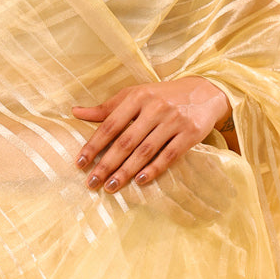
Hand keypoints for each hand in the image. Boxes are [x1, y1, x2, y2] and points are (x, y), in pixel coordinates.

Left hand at [71, 76, 230, 194]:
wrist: (204, 91)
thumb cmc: (162, 96)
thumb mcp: (135, 95)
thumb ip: (106, 107)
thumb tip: (75, 112)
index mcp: (137, 97)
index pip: (110, 124)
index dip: (93, 145)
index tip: (80, 163)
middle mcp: (155, 108)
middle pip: (126, 141)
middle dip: (106, 164)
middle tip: (92, 182)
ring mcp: (173, 121)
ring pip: (145, 151)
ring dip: (126, 171)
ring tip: (111, 186)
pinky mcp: (190, 133)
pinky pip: (169, 155)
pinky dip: (154, 169)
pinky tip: (140, 181)